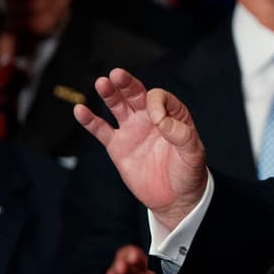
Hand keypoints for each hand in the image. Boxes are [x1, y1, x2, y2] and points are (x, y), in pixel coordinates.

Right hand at [74, 68, 207, 229]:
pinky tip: (80, 110)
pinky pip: (101, 130)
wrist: (176, 198)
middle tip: (116, 74)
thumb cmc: (189, 174)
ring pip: (117, 106)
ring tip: (101, 83)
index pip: (159, 98)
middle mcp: (150, 119)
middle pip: (136, 94)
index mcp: (172, 116)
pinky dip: (90, 120)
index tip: (157, 121)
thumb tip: (162, 121)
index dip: (156, 104)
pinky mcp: (118, 146)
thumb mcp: (194, 154)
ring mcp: (132, 131)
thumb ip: (182, 135)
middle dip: (126, 84)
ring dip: (109, 94)